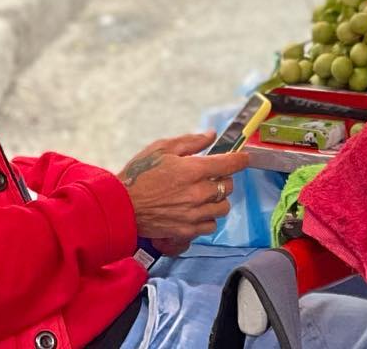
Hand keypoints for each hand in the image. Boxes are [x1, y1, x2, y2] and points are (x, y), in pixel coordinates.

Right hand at [117, 134, 249, 249]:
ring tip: (204, 194)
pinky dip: (208, 217)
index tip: (244, 158)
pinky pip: (210, 225)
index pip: (229, 164)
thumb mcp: (163, 148)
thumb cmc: (140, 174)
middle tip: (210, 175)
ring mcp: (194, 215)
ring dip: (217, 199)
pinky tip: (197, 210)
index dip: (240, 159)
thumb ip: (191, 142)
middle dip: (223, 178)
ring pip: (222, 207)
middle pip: (228, 186)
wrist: (122, 206)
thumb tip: (211, 136)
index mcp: (194, 170)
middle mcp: (198, 193)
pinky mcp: (187, 231)